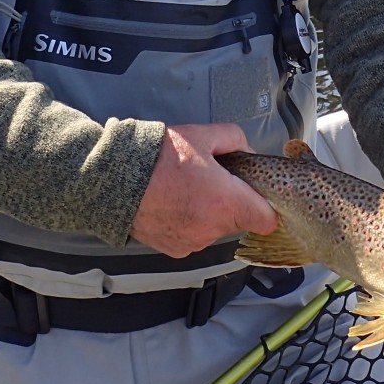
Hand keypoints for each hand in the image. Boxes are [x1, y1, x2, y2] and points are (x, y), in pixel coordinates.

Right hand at [129, 123, 278, 257]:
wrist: (116, 178)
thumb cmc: (158, 157)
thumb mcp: (202, 135)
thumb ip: (234, 139)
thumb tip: (247, 151)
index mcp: (226, 202)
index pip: (267, 220)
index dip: (265, 205)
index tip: (255, 193)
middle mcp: (212, 229)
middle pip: (239, 221)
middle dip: (231, 202)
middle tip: (212, 179)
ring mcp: (192, 242)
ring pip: (214, 229)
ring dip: (208, 212)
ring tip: (186, 188)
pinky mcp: (174, 249)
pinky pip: (193, 236)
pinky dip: (188, 222)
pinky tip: (172, 202)